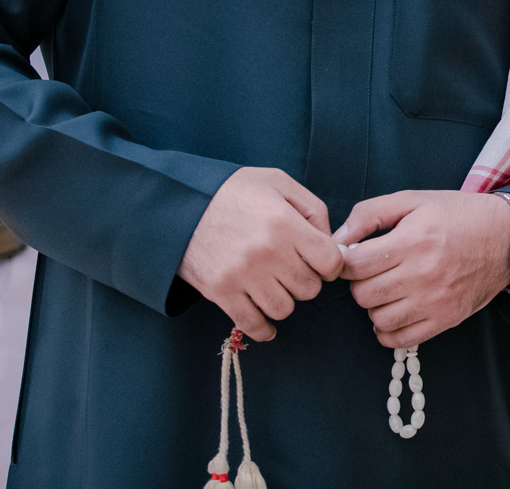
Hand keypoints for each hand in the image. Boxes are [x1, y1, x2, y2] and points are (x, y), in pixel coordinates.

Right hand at [178, 167, 342, 341]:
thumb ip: (312, 208)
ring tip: (274, 285)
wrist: (178, 204)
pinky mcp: (221, 292)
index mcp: (284, 223)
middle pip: (309, 288)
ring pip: (284, 309)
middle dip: (306, 280)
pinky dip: (263, 327)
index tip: (319, 260)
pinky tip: (265, 318)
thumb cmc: (232, 191)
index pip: (330, 261)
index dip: (330, 263)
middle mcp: (266, 252)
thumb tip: (331, 241)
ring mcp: (243, 275)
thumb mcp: (277, 182)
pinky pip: (253, 324)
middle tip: (292, 269)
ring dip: (284, 300)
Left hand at [337, 190, 509, 348]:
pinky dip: (388, 331)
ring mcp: (435, 301)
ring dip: (376, 306)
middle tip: (374, 272)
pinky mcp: (445, 319)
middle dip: (361, 283)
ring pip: (378, 319)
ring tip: (388, 289)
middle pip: (363, 294)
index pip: (354, 265)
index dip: (346, 261)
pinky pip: (399, 340)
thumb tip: (337, 239)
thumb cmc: (458, 215)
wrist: (506, 237)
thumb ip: (370, 214)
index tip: (354, 257)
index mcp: (413, 240)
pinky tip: (395, 311)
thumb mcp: (414, 200)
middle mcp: (423, 273)